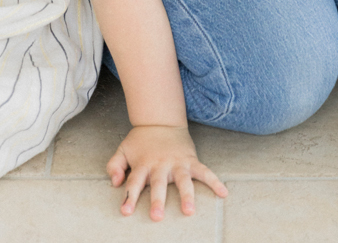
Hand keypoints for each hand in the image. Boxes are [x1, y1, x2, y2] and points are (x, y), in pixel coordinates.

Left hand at [107, 125, 226, 219]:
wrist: (161, 120)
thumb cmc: (141, 141)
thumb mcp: (123, 149)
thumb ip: (114, 166)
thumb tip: (115, 182)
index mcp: (143, 164)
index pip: (134, 183)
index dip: (129, 197)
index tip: (125, 212)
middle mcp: (160, 164)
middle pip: (158, 184)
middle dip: (158, 200)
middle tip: (157, 216)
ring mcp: (177, 162)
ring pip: (182, 180)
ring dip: (186, 195)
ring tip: (189, 210)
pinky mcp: (190, 160)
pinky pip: (204, 171)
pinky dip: (215, 181)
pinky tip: (223, 193)